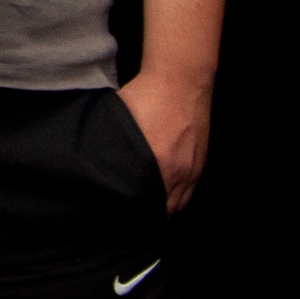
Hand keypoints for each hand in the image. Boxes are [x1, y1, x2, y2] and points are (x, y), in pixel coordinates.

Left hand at [117, 71, 211, 212]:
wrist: (180, 79)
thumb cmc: (144, 97)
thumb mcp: (119, 123)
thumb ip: (112, 149)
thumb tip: (98, 166)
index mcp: (157, 164)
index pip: (148, 204)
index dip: (136, 213)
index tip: (123, 217)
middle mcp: (179, 170)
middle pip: (166, 207)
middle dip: (149, 215)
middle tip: (132, 219)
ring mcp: (194, 166)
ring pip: (180, 200)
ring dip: (165, 207)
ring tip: (148, 213)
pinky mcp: (201, 158)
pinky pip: (191, 187)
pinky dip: (179, 195)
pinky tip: (166, 196)